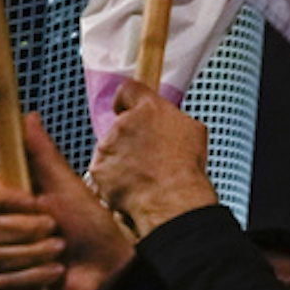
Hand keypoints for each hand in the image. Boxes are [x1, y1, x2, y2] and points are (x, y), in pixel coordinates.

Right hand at [0, 113, 134, 289]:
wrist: (108, 271)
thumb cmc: (90, 228)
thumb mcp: (67, 186)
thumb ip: (42, 154)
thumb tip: (27, 116)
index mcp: (8, 203)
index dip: (3, 199)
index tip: (33, 201)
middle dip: (26, 230)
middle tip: (56, 230)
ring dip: (32, 254)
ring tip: (60, 253)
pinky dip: (30, 277)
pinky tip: (54, 274)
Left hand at [88, 80, 218, 237]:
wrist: (170, 199)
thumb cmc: (185, 168)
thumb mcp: (191, 131)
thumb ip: (170, 119)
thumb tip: (165, 120)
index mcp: (149, 109)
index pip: (127, 89)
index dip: (126, 100)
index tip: (125, 108)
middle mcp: (123, 123)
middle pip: (119, 126)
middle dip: (129, 139)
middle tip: (146, 157)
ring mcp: (107, 146)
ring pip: (109, 150)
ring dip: (120, 160)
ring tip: (142, 176)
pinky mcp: (97, 169)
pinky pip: (102, 172)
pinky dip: (112, 179)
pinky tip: (130, 186)